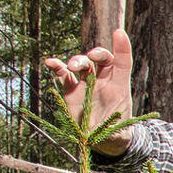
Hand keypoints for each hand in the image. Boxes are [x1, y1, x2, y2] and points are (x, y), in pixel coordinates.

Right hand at [43, 28, 134, 153]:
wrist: (102, 140)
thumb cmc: (115, 129)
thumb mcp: (119, 129)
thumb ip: (112, 126)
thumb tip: (102, 127)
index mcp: (118, 85)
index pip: (121, 61)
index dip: (121, 47)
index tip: (118, 32)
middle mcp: (102, 81)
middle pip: (100, 59)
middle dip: (95, 54)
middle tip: (90, 58)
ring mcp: (86, 84)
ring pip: (82, 64)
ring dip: (76, 61)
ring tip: (71, 66)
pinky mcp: (71, 90)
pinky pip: (63, 75)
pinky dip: (57, 67)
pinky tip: (50, 62)